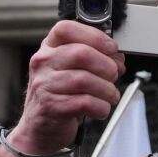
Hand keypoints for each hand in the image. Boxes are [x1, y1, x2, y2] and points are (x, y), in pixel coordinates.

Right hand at [0, 20, 125, 156]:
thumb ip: (93, 58)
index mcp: (49, 48)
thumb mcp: (72, 70)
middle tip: (114, 76)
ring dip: (107, 89)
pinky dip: (101, 106)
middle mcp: (43, 63)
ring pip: (85, 79)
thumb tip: (117, 56)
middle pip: (82, 53)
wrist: (41, 128)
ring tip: (110, 95)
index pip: (66, 28)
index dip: (95, 36)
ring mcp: (44, 85)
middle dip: (107, 66)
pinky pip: (86, 102)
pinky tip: (100, 108)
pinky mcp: (52, 107)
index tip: (111, 48)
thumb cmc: (61, 95)